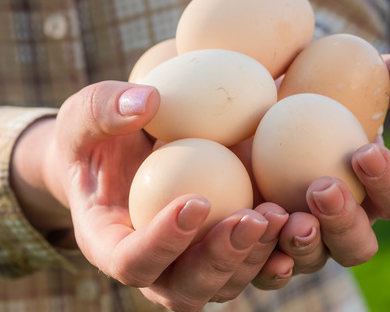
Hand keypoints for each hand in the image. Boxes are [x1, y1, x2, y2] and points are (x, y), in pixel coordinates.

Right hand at [11, 81, 288, 311]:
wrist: (125, 151)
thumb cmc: (98, 135)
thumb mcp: (85, 115)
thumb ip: (104, 109)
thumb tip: (147, 101)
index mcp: (108, 244)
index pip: (132, 262)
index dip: (163, 242)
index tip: (196, 201)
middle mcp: (154, 268)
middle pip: (186, 289)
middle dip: (221, 259)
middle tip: (252, 220)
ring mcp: (192, 264)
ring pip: (227, 284)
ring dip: (256, 258)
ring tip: (282, 216)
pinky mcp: (226, 251)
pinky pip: (254, 266)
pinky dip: (281, 250)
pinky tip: (304, 223)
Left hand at [252, 54, 389, 288]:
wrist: (255, 97)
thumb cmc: (317, 87)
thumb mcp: (357, 74)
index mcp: (376, 189)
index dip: (389, 181)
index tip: (364, 152)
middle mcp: (344, 223)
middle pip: (358, 246)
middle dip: (344, 223)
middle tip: (322, 189)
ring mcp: (303, 239)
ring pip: (314, 260)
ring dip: (303, 243)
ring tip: (281, 212)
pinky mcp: (260, 245)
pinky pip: (263, 267)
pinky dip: (260, 255)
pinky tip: (252, 227)